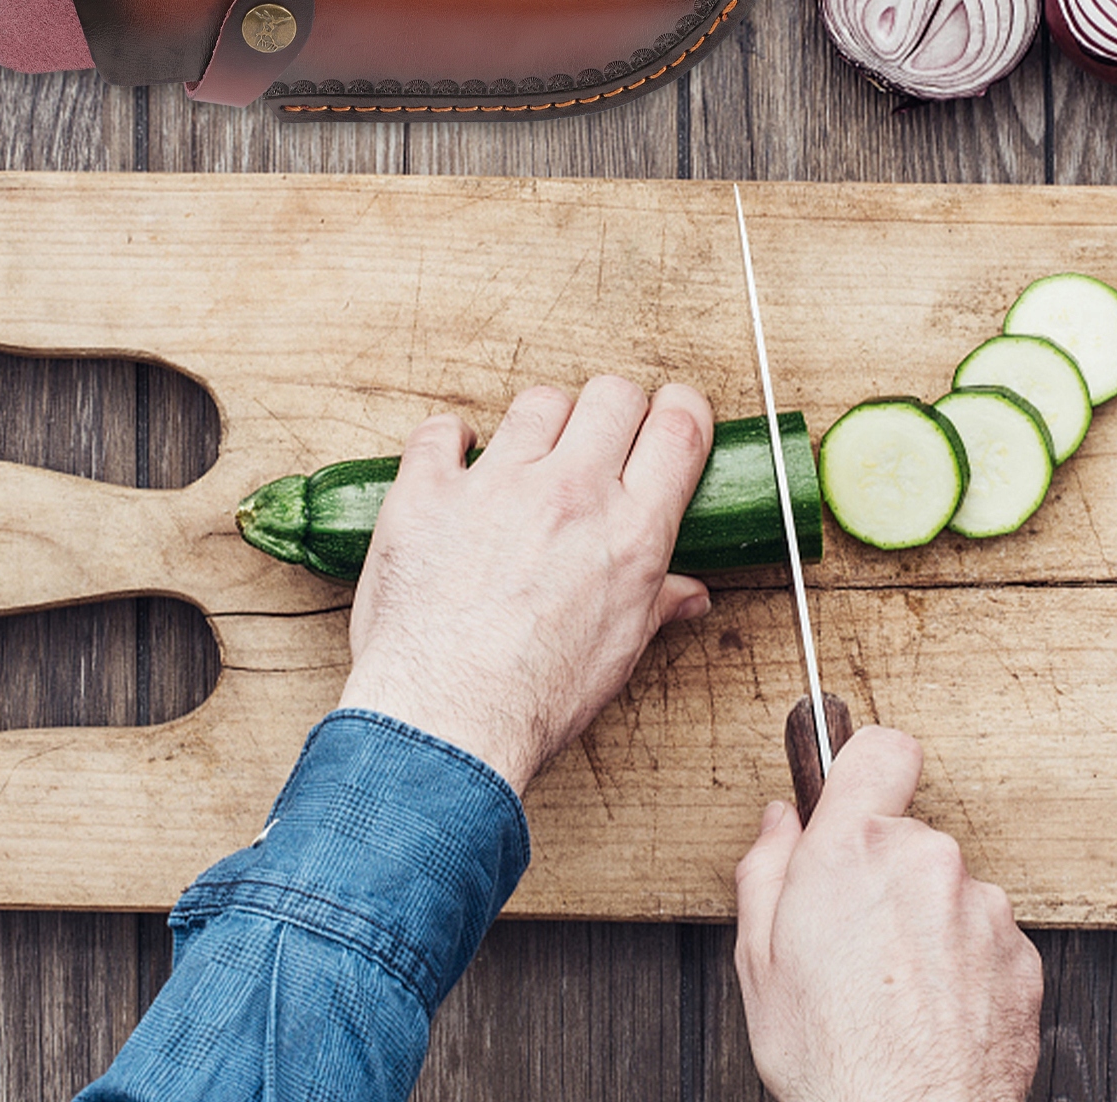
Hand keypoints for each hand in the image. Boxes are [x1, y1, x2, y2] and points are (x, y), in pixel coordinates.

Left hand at [337, 377, 713, 793]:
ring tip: (528, 457)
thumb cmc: (532, 699)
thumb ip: (657, 604)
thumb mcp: (618, 651)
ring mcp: (497, 484)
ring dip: (540, 423)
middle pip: (613, 395)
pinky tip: (455, 460)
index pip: (680, 426)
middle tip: (598, 438)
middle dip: (613, 409)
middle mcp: (571, 493)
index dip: (681, 408)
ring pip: (537, 402)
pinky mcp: (429, 491)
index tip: (668, 416)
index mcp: (631, 530)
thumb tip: (687, 595)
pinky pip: (441, 432)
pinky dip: (448, 440)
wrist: (445, 722)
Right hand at [734, 728, 1041, 1101]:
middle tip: (853, 934)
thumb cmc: (831, 1056)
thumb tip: (781, 822)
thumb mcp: (758, 956)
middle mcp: (927, 861)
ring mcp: (982, 908)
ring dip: (926, 921)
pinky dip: (963, 964)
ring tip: (895, 987)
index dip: (865, 766)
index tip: (856, 793)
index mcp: (855, 847)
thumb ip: (766, 866)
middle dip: (883, 871)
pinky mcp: (1022, 957)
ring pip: (948, 889)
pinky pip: (984, 937)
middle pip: (907, 834)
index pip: (880, 749)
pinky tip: (931, 1010)